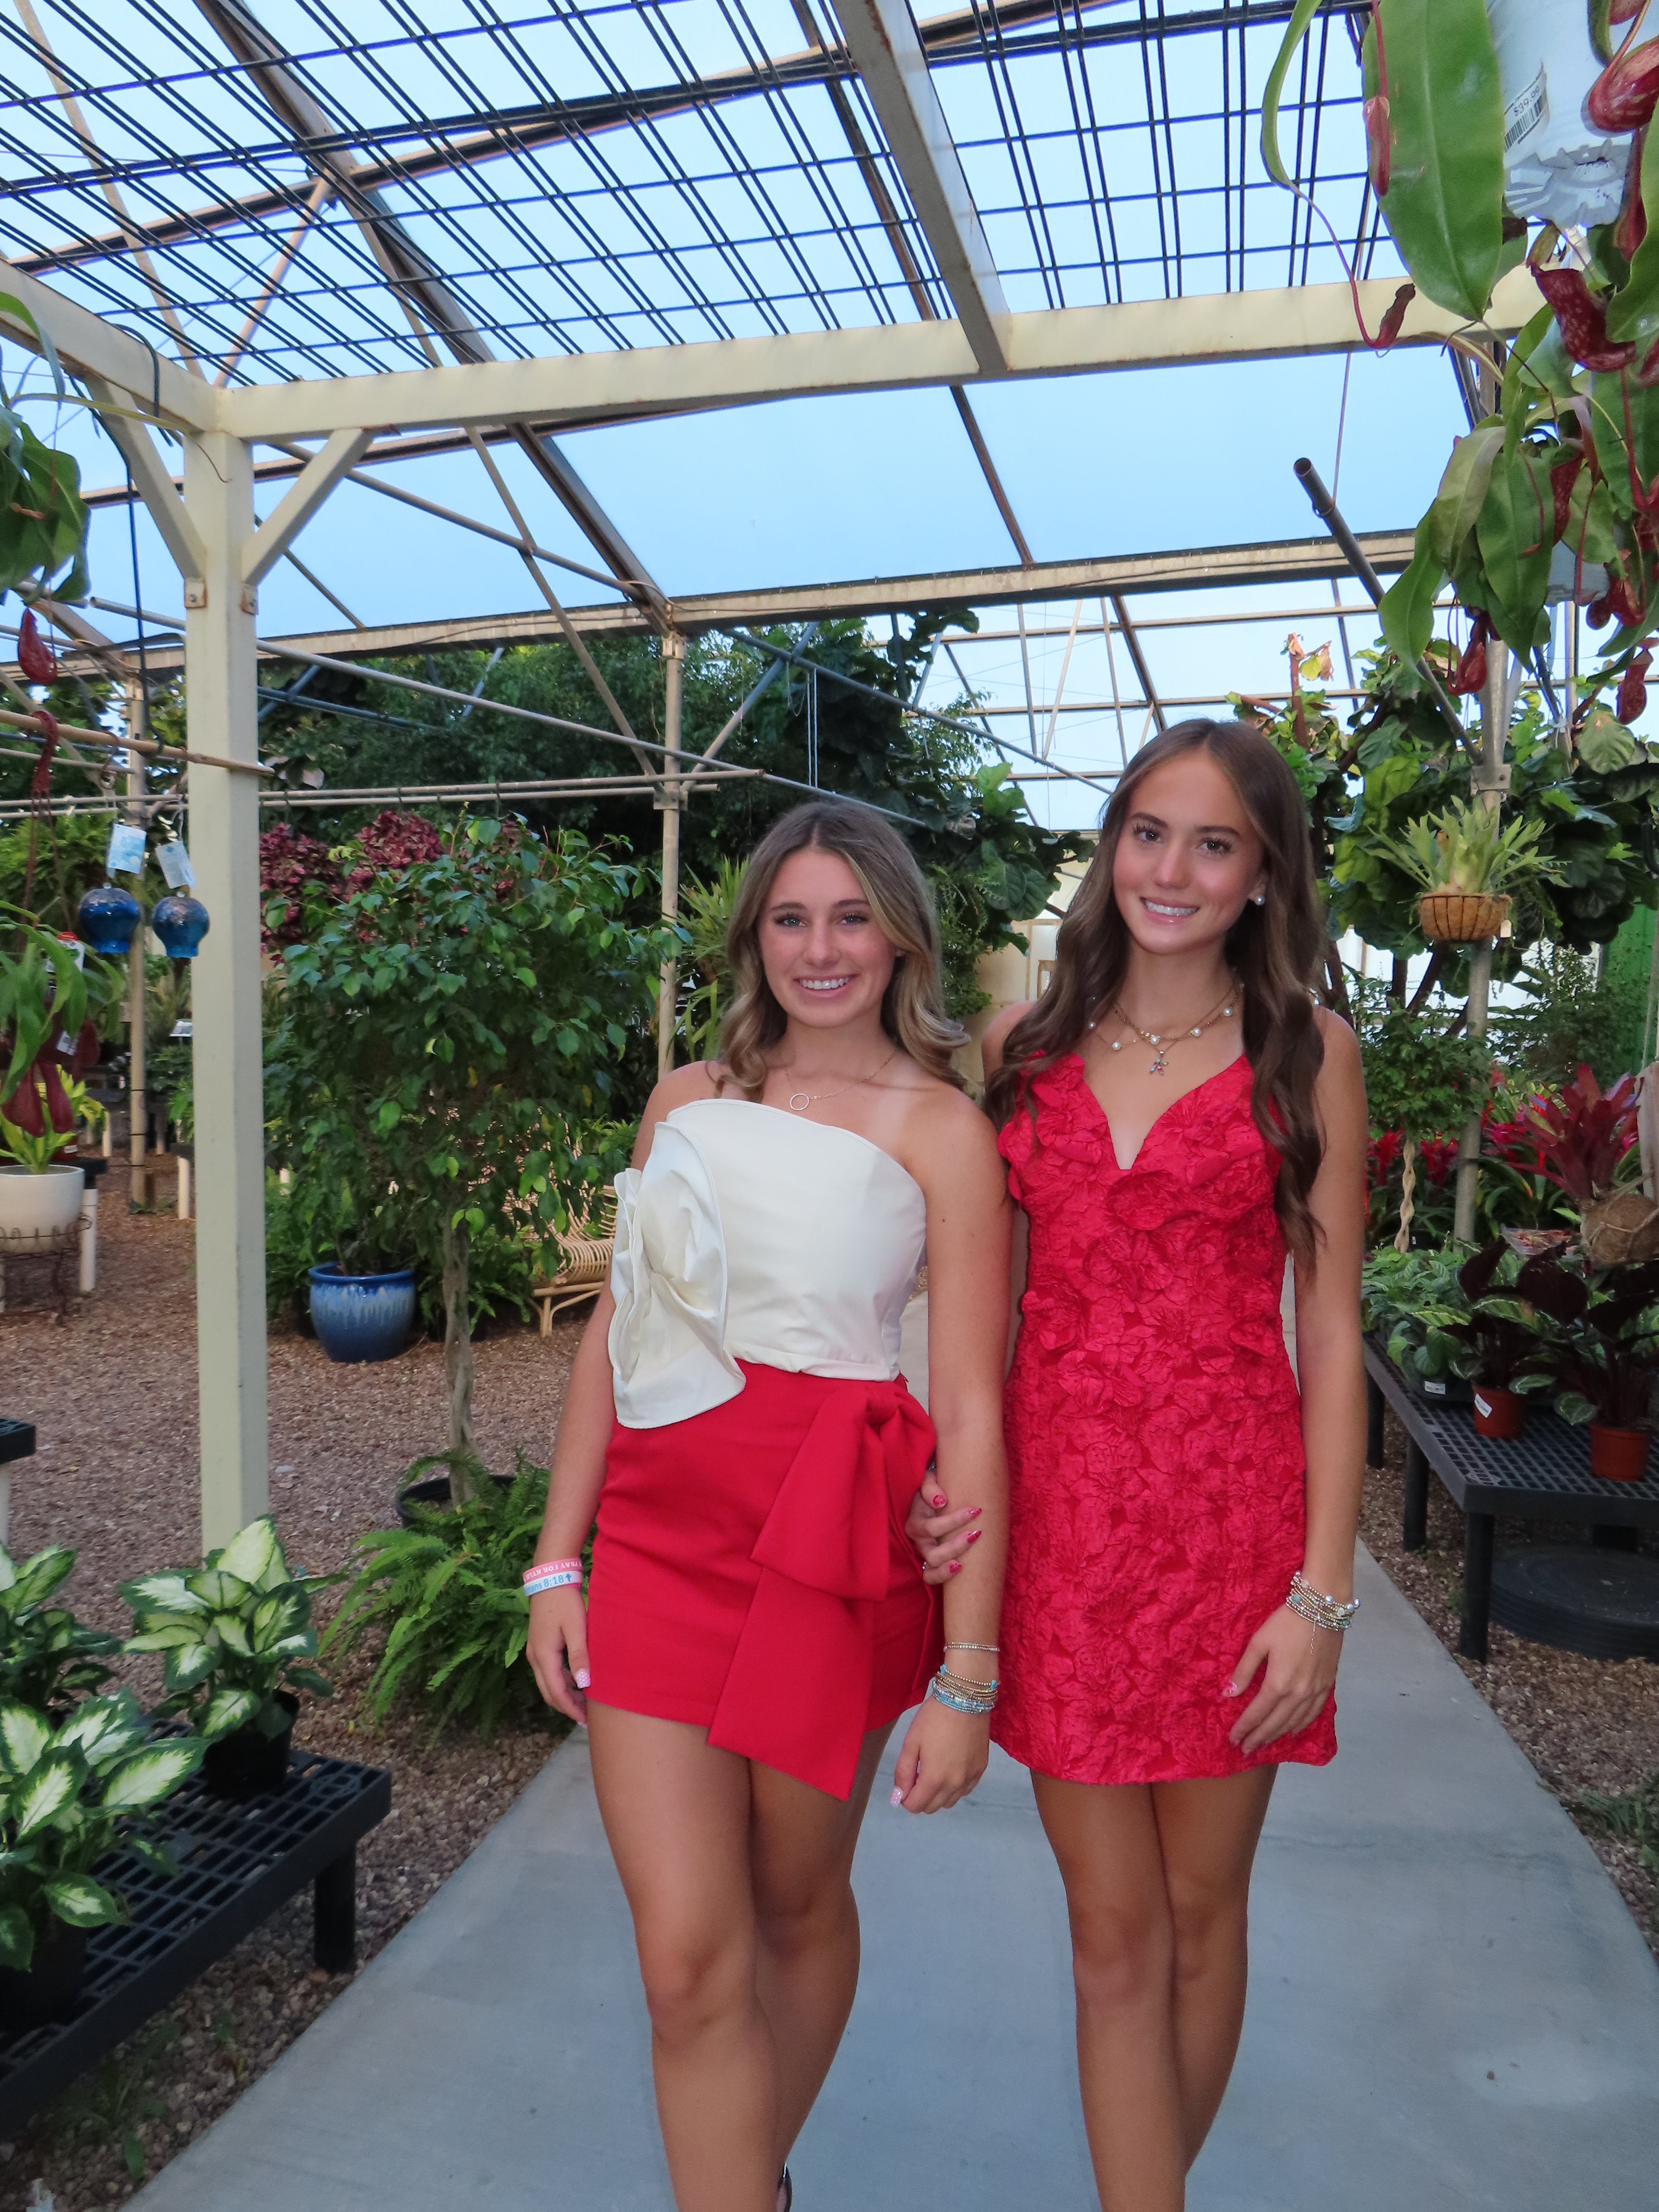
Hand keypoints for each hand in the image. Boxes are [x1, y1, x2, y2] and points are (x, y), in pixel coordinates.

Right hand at [527, 1587, 589, 1725]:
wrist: (550, 1579)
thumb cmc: (565, 1602)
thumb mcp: (577, 1628)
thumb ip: (579, 1656)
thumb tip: (583, 1684)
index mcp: (544, 1656)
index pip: (556, 1691)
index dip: (570, 1708)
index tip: (585, 1720)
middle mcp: (535, 1658)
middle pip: (548, 1692)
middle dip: (566, 1706)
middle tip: (585, 1717)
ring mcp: (534, 1652)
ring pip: (547, 1683)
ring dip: (563, 1695)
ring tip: (583, 1702)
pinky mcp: (538, 1646)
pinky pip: (548, 1672)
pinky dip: (560, 1682)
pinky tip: (575, 1682)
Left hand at [889, 1696, 988, 1813]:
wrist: (965, 1699)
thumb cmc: (933, 1718)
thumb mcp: (911, 1742)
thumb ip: (903, 1772)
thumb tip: (898, 1796)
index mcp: (934, 1779)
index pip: (916, 1806)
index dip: (904, 1798)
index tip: (904, 1783)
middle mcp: (954, 1785)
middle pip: (932, 1807)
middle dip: (920, 1798)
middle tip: (916, 1775)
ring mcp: (970, 1778)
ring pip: (949, 1802)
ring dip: (937, 1795)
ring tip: (933, 1771)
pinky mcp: (981, 1769)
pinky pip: (965, 1791)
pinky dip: (954, 1788)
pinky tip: (950, 1769)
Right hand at [902, 1481, 980, 1586]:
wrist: (934, 1495)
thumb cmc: (934, 1487)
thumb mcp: (928, 1480)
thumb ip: (929, 1486)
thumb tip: (940, 1501)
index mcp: (915, 1521)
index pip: (932, 1528)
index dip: (953, 1521)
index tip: (975, 1510)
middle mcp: (918, 1540)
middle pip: (933, 1553)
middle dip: (956, 1546)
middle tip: (976, 1533)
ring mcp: (923, 1552)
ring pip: (932, 1567)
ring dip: (951, 1563)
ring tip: (967, 1556)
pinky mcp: (929, 1562)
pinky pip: (930, 1576)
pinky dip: (942, 1575)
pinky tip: (959, 1567)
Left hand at [1225, 1605, 1339, 1754]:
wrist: (1322, 1609)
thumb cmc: (1286, 1623)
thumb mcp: (1259, 1642)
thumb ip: (1244, 1671)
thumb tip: (1228, 1694)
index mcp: (1278, 1683)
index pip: (1257, 1713)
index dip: (1244, 1728)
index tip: (1233, 1739)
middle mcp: (1298, 1694)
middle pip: (1275, 1723)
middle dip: (1258, 1738)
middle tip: (1245, 1750)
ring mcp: (1315, 1692)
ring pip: (1294, 1722)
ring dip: (1277, 1735)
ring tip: (1264, 1744)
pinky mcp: (1327, 1686)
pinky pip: (1313, 1714)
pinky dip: (1301, 1725)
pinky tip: (1292, 1731)